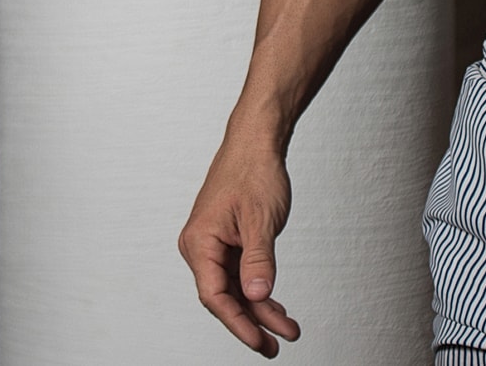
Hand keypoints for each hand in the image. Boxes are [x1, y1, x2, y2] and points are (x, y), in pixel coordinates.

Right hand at [178, 137, 300, 356]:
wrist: (256, 142)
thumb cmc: (253, 171)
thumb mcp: (261, 219)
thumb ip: (259, 260)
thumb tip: (256, 296)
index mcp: (199, 243)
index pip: (215, 296)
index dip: (238, 323)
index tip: (260, 341)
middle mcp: (200, 248)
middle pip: (224, 297)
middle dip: (251, 323)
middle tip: (275, 346)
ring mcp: (213, 246)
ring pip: (235, 289)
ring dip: (259, 310)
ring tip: (286, 331)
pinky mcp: (227, 242)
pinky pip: (240, 274)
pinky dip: (259, 290)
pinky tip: (276, 307)